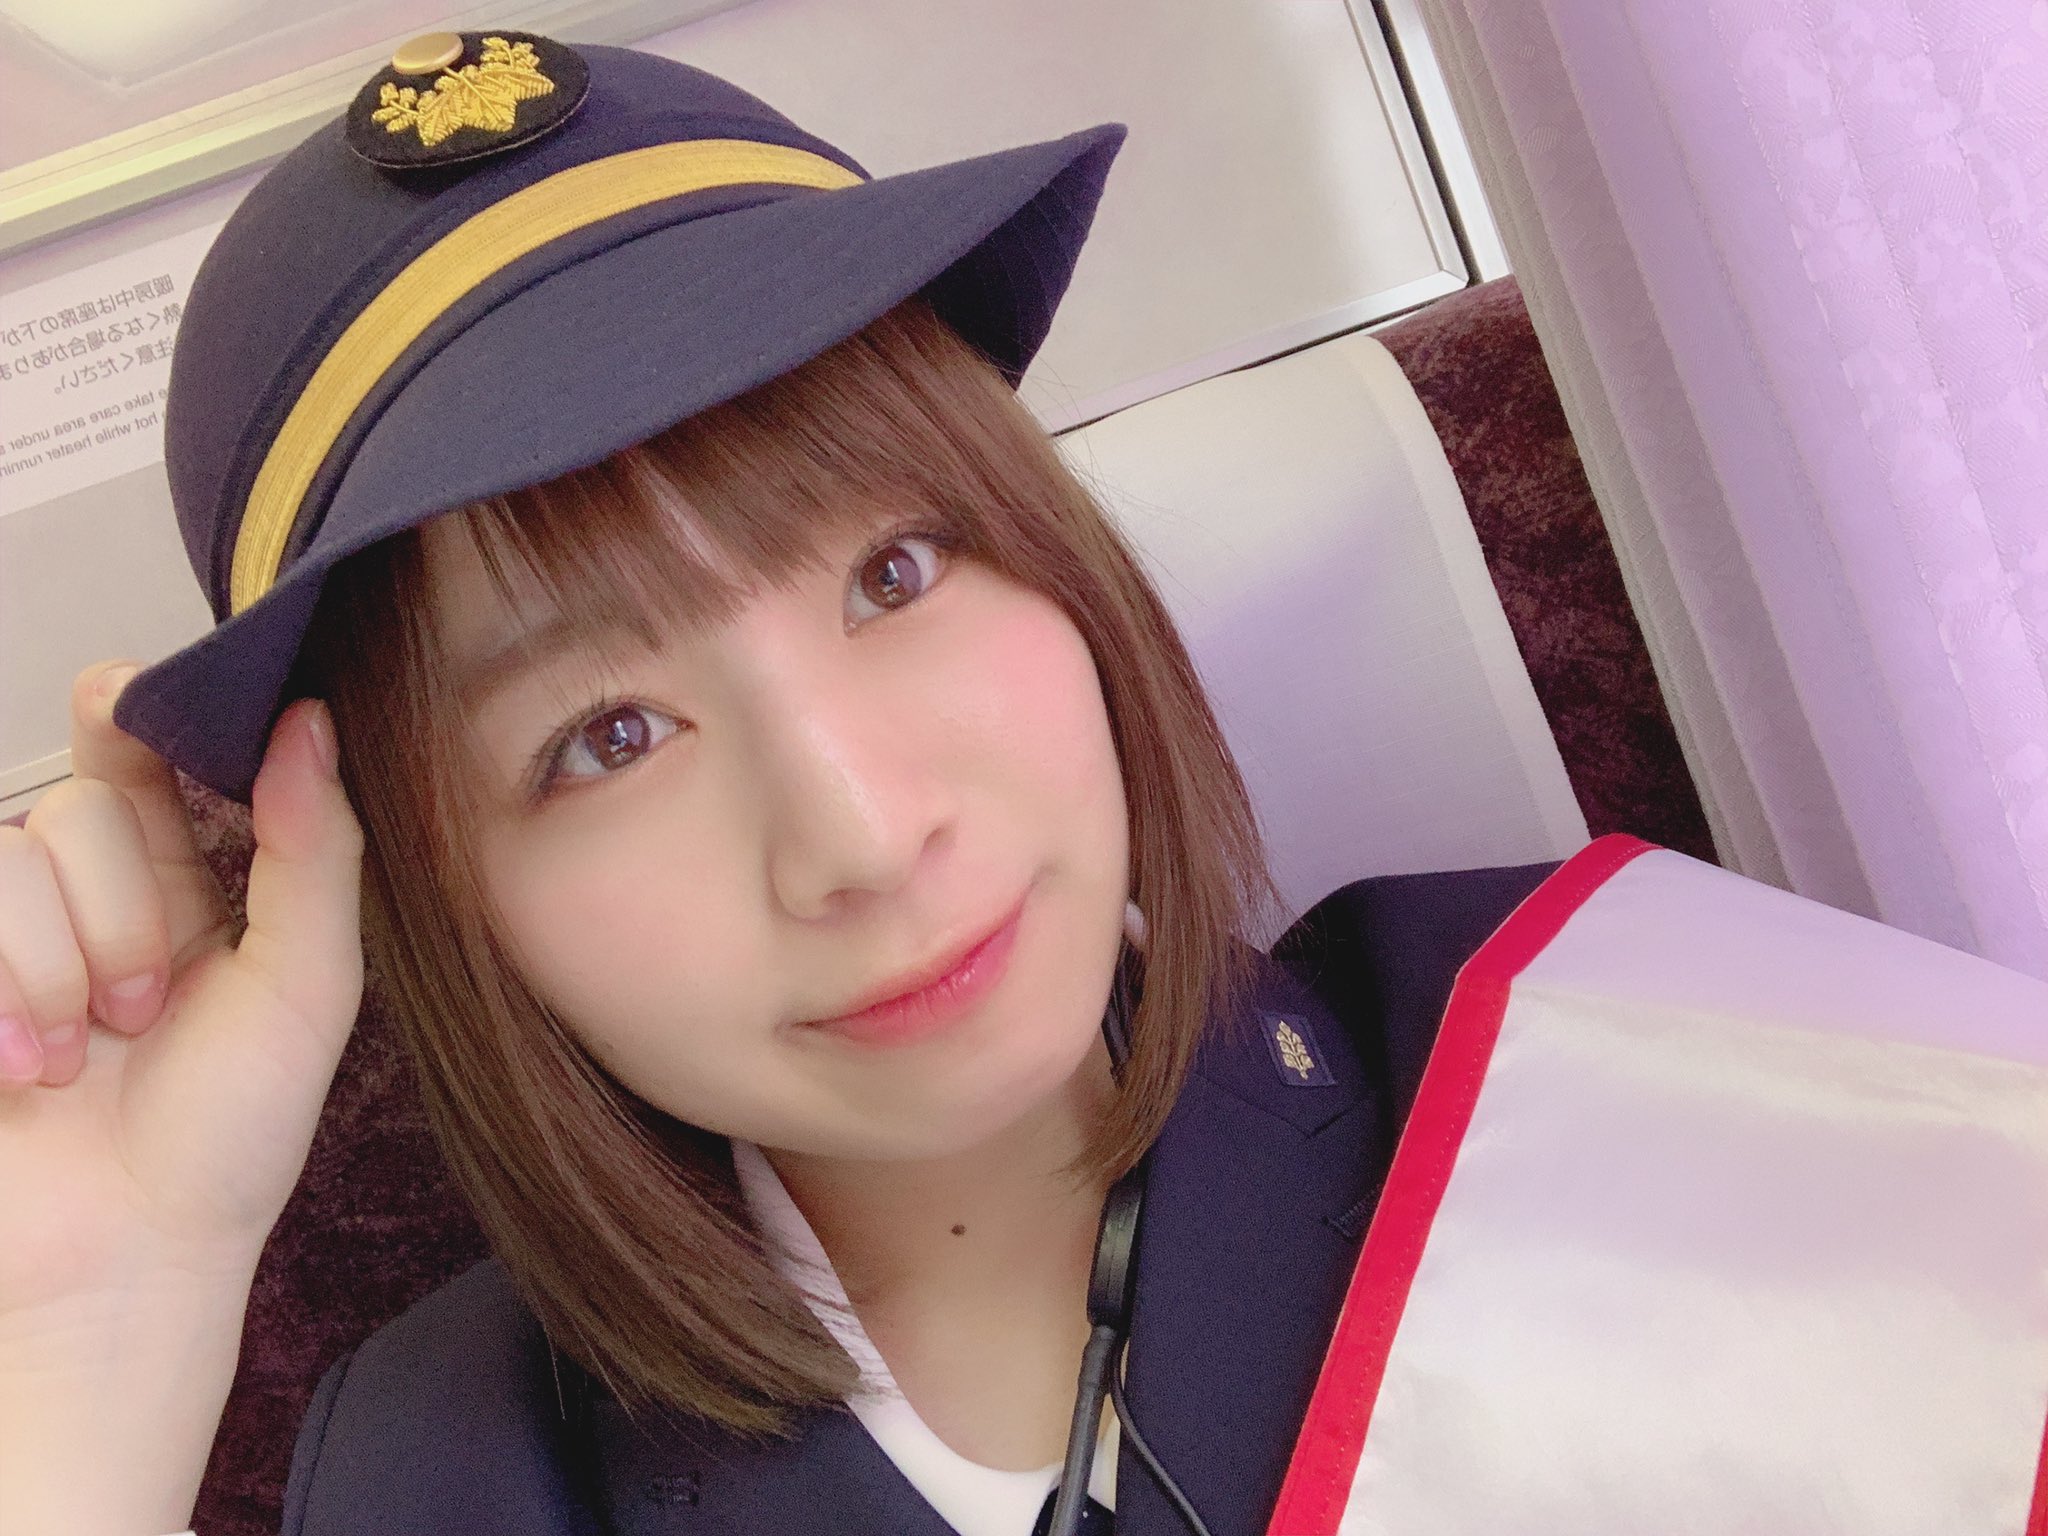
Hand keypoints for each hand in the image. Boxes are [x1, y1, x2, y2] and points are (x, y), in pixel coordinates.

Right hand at [0, 659, 366, 1314]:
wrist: (124, 1263)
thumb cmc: (227, 1139)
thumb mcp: (305, 990)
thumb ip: (315, 850)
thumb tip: (311, 718)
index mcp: (182, 883)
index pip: (143, 750)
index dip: (133, 712)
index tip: (128, 704)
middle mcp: (84, 896)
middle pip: (78, 806)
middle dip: (121, 914)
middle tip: (143, 1011)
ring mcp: (5, 941)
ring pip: (6, 861)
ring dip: (55, 970)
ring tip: (82, 1056)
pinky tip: (22, 1070)